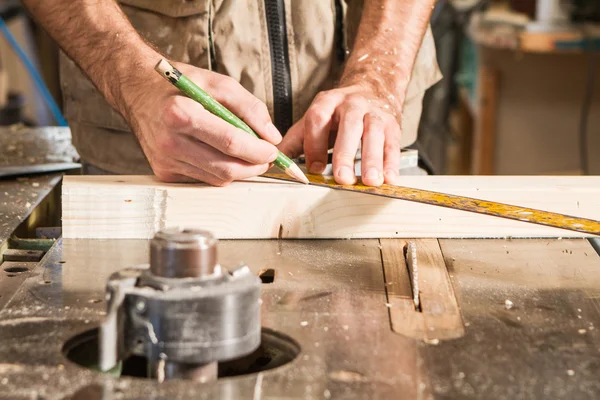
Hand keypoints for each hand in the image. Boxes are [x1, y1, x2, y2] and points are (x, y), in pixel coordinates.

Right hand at [121, 62, 281, 184]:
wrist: (136, 89)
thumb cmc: (178, 84)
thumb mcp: (217, 82)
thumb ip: (249, 107)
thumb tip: (271, 136)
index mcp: (181, 114)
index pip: (230, 142)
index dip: (258, 150)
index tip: (274, 150)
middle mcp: (170, 141)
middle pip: (226, 168)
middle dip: (254, 166)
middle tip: (267, 157)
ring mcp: (165, 160)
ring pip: (217, 179)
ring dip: (239, 170)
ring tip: (247, 154)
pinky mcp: (164, 172)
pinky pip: (203, 179)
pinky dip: (220, 170)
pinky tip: (221, 154)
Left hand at [278, 81, 401, 186]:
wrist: (373, 87)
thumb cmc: (339, 112)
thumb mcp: (316, 118)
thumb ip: (295, 141)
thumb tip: (271, 163)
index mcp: (327, 102)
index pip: (318, 119)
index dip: (314, 144)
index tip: (314, 168)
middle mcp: (352, 105)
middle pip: (349, 126)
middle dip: (345, 153)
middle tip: (343, 177)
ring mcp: (374, 114)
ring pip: (374, 134)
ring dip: (372, 159)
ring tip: (370, 181)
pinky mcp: (393, 125)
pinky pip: (393, 144)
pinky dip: (392, 162)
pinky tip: (389, 178)